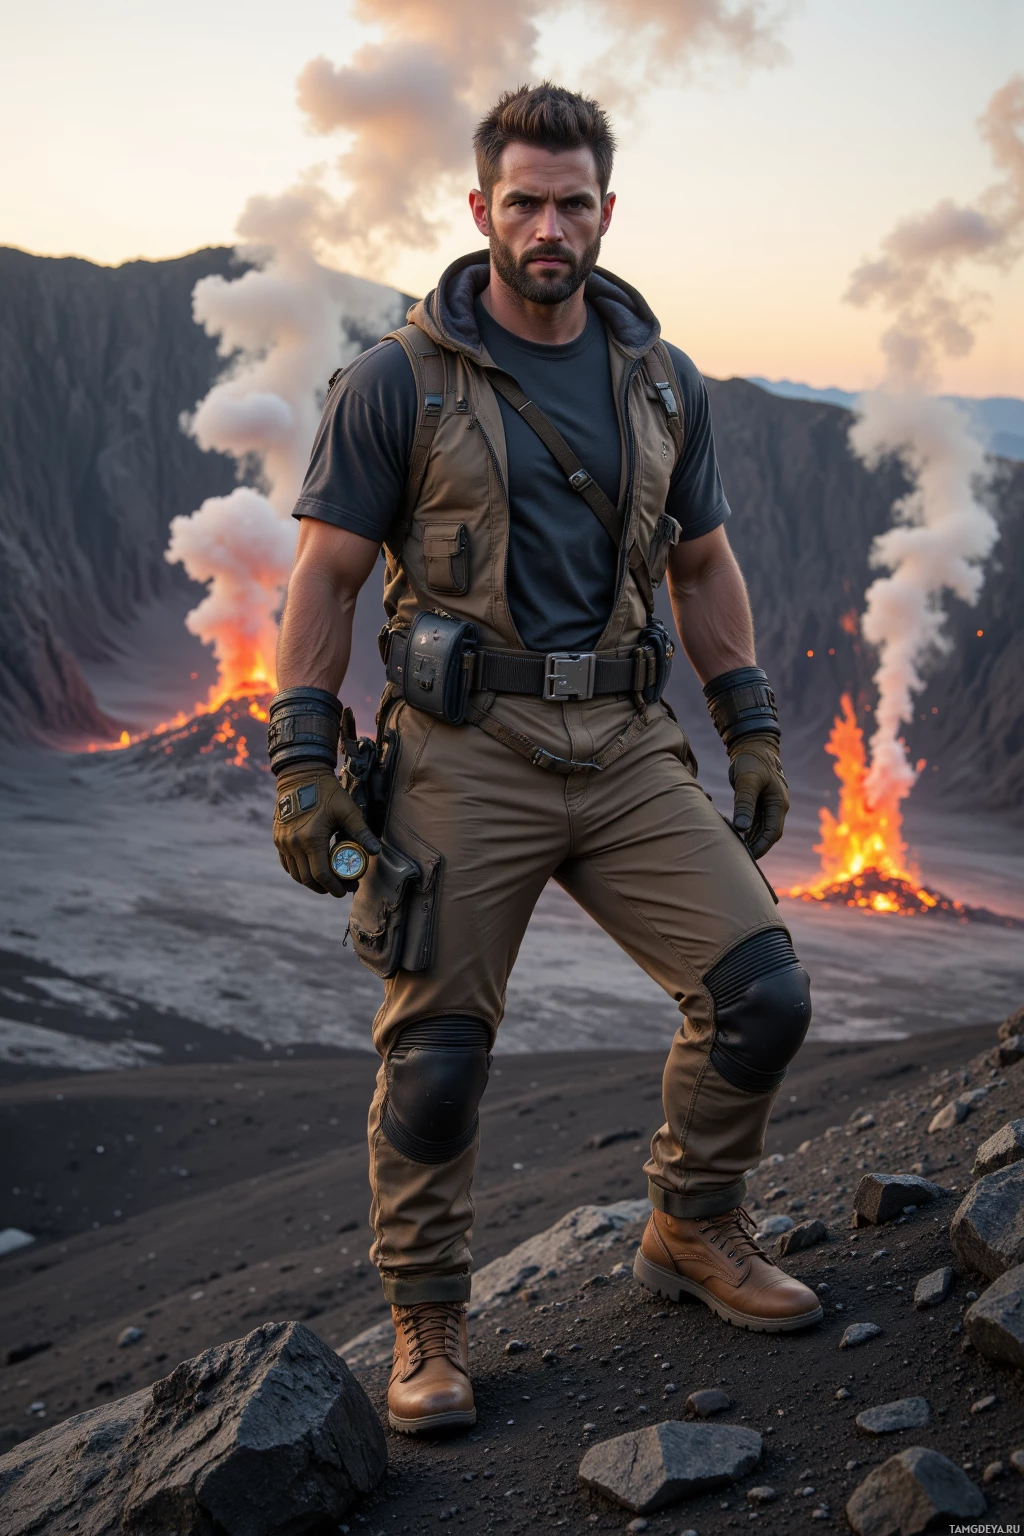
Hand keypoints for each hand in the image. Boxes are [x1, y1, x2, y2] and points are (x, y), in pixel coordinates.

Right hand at [273, 762, 380, 895]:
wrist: (300, 775)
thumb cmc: (326, 791)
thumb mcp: (347, 810)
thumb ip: (361, 831)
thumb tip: (375, 851)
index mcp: (311, 839)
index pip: (321, 875)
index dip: (333, 887)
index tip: (345, 891)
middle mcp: (293, 844)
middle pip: (307, 878)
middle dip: (324, 888)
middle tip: (339, 888)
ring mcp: (283, 842)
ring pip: (296, 874)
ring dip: (311, 882)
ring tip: (327, 882)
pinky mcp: (278, 838)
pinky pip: (287, 863)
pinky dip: (298, 871)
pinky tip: (311, 870)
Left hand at [728, 733, 788, 859]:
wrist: (753, 746)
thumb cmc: (751, 761)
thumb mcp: (746, 781)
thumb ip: (744, 803)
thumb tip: (741, 828)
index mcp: (778, 803)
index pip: (772, 832)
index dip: (762, 846)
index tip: (749, 857)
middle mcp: (776, 806)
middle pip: (769, 834)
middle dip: (757, 847)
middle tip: (740, 858)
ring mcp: (768, 805)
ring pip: (762, 829)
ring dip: (751, 840)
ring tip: (736, 851)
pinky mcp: (759, 803)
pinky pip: (755, 822)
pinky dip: (747, 831)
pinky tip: (736, 837)